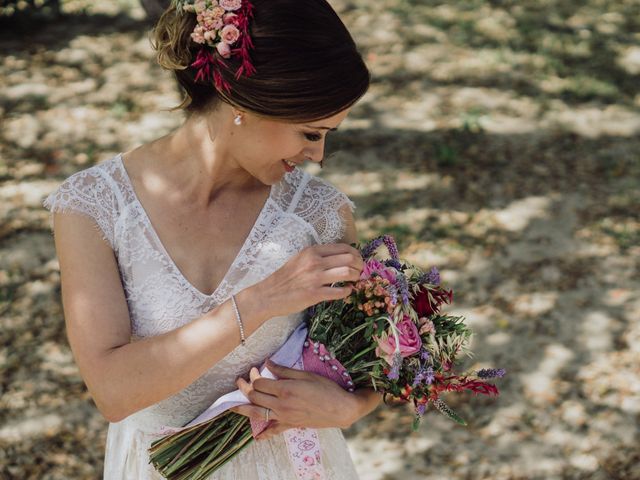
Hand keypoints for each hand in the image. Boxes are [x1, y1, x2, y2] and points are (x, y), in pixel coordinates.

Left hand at [230, 359, 360, 439]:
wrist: (341, 409)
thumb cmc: (326, 389)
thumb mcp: (305, 375)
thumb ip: (284, 370)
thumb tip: (267, 363)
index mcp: (285, 389)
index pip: (259, 383)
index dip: (253, 375)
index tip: (254, 369)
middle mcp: (281, 404)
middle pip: (255, 397)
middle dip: (244, 388)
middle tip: (240, 380)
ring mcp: (284, 417)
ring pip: (257, 414)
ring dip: (242, 409)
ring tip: (232, 407)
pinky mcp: (290, 425)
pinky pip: (273, 431)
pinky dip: (264, 434)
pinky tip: (257, 437)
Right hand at [253, 243, 363, 318]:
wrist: (267, 295)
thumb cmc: (285, 278)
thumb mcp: (300, 259)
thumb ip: (318, 257)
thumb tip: (340, 258)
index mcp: (312, 251)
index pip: (344, 248)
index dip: (356, 254)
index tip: (358, 261)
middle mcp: (315, 262)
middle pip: (350, 258)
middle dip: (360, 266)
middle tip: (360, 272)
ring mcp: (315, 278)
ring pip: (347, 273)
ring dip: (356, 278)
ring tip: (354, 282)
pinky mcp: (314, 294)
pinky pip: (339, 292)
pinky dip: (347, 292)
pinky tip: (346, 292)